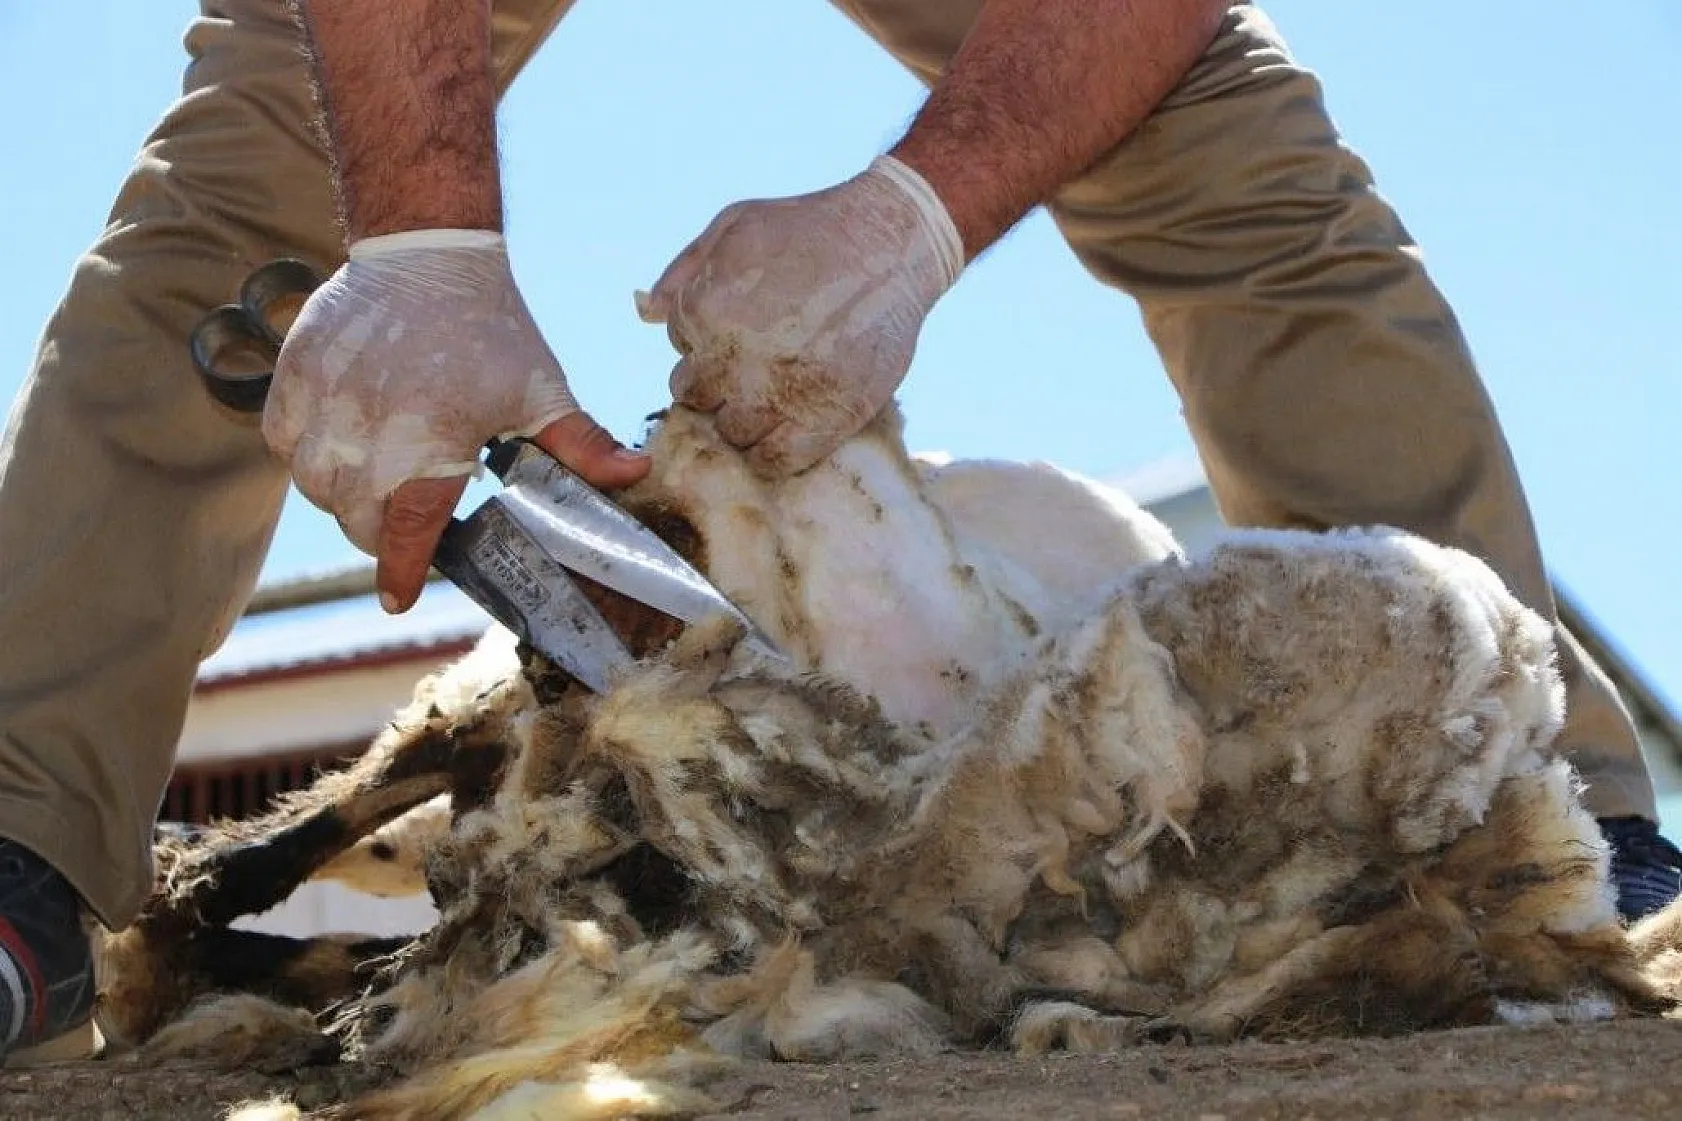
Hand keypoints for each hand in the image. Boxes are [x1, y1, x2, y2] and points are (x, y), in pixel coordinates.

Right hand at [266, 230, 649, 612]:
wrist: (427, 252)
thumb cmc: (490, 328)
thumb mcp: (543, 391)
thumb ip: (584, 445)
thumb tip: (637, 475)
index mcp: (430, 450)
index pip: (406, 538)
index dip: (401, 575)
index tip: (399, 598)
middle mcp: (368, 437)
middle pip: (358, 521)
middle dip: (381, 533)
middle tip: (404, 521)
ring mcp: (324, 407)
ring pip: (315, 487)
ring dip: (342, 497)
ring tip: (374, 483)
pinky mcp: (294, 377)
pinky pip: (283, 441)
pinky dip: (305, 454)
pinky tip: (337, 445)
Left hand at [635, 156, 964, 476]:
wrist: (891, 244)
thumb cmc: (809, 228)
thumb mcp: (734, 225)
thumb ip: (685, 270)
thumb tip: (645, 312)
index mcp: (705, 311)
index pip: (681, 357)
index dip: (708, 349)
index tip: (743, 337)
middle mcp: (735, 357)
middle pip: (699, 401)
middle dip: (721, 386)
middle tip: (758, 368)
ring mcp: (779, 392)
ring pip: (733, 434)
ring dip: (747, 419)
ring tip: (777, 392)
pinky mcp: (824, 418)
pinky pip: (775, 461)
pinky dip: (773, 452)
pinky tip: (787, 428)